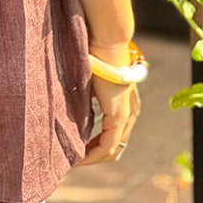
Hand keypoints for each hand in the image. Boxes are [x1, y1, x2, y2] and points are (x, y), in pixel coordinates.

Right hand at [75, 39, 140, 164]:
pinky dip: (93, 154)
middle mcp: (130, 114)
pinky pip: (107, 145)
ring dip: (93, 158)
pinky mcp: (118, 114)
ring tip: (75, 160)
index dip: (95, 149)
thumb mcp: (90, 84)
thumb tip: (72, 110)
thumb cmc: (96, 56)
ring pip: (112, 150)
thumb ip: (87, 99)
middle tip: (75, 160)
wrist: (107, 42)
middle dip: (93, 157)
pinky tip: (79, 156)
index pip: (112, 137)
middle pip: (113, 148)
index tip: (77, 151)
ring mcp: (126, 115)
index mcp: (125, 106)